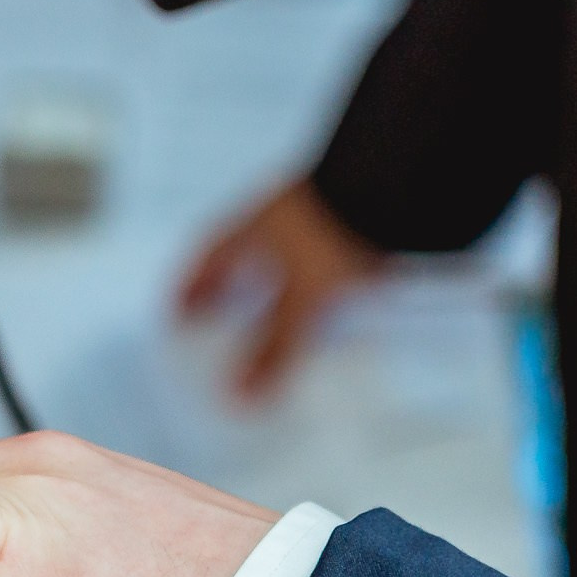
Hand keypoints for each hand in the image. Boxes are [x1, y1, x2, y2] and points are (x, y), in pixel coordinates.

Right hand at [178, 178, 384, 400]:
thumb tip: (241, 393)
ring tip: (271, 314)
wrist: (397, 184)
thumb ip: (275, 347)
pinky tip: (322, 298)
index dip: (190, 287)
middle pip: (238, 254)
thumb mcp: (302, 299)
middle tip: (220, 317)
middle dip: (228, 287)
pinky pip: (316, 254)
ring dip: (270, 281)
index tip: (179, 312)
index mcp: (248, 229)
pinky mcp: (347, 217)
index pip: (205, 259)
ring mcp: (311, 213)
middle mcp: (274, 217)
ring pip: (278, 253)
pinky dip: (310, 278)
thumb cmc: (335, 229)